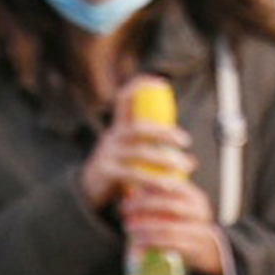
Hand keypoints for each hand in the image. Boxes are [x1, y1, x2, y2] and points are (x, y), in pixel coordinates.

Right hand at [78, 75, 197, 213]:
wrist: (86, 192)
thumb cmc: (117, 169)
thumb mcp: (127, 151)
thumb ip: (148, 145)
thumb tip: (183, 144)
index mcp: (118, 128)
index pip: (124, 100)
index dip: (138, 87)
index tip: (160, 82)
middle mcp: (112, 137)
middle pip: (140, 129)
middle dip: (165, 133)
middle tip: (186, 142)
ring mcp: (108, 154)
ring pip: (140, 153)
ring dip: (165, 160)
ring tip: (187, 167)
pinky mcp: (107, 172)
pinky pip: (133, 175)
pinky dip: (153, 180)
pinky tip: (168, 186)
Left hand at [120, 174, 224, 274]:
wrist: (210, 250)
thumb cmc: (186, 225)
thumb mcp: (180, 207)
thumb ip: (161, 198)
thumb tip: (129, 189)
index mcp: (195, 196)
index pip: (174, 185)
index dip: (151, 185)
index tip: (131, 188)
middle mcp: (199, 212)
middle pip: (169, 205)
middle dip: (143, 205)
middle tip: (124, 208)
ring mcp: (199, 231)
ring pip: (168, 227)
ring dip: (144, 227)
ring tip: (128, 226)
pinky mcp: (194, 250)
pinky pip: (171, 246)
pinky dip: (152, 244)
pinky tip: (137, 244)